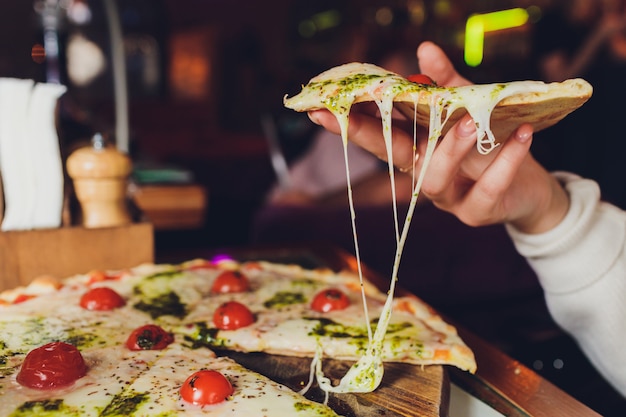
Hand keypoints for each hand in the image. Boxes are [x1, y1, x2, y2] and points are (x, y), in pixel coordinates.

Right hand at [308, 41, 569, 233]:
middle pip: (391, 156)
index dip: (349, 122)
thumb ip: (448, 85)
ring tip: (471, 121)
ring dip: (450, 148)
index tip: (318, 108)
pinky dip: (505, 162)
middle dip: (371, 133)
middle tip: (371, 101)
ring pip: (434, 178)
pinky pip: (486, 190)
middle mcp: (424, 174)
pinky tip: (523, 136)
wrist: (530, 187)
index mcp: (418, 149)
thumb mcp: (471, 109)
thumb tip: (423, 48)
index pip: (378, 134)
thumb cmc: (493, 145)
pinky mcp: (477, 210)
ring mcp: (448, 196)